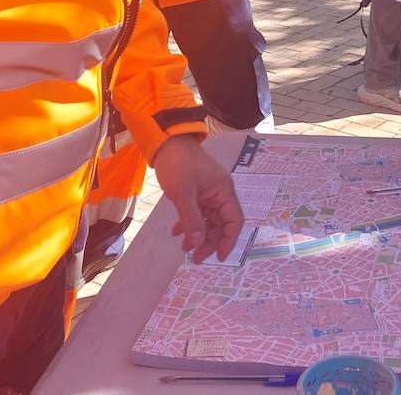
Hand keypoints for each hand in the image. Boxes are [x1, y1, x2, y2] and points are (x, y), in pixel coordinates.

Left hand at [152, 134, 243, 262]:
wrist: (166, 143)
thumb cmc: (178, 165)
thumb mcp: (183, 193)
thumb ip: (191, 219)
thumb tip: (197, 243)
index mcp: (223, 191)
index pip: (234, 221)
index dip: (229, 240)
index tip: (218, 257)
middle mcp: (220, 194)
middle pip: (221, 224)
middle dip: (209, 241)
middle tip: (195, 257)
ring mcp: (208, 194)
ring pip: (208, 221)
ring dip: (198, 235)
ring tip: (183, 247)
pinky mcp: (197, 193)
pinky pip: (198, 214)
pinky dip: (189, 224)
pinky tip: (176, 232)